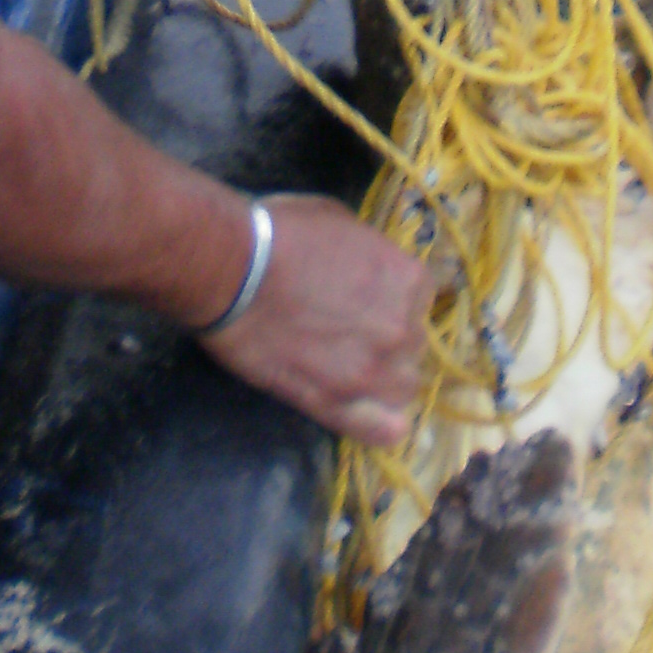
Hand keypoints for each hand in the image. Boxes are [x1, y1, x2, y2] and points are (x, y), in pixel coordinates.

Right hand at [199, 194, 432, 445]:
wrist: (230, 269)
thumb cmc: (280, 233)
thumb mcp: (342, 222)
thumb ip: (371, 254)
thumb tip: (371, 268)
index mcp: (409, 279)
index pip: (421, 301)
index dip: (392, 300)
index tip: (364, 299)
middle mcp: (403, 329)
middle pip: (413, 345)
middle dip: (386, 339)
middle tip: (346, 330)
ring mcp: (373, 371)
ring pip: (402, 389)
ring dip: (381, 379)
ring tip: (344, 367)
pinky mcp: (338, 403)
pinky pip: (383, 431)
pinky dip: (381, 426)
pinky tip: (365, 412)